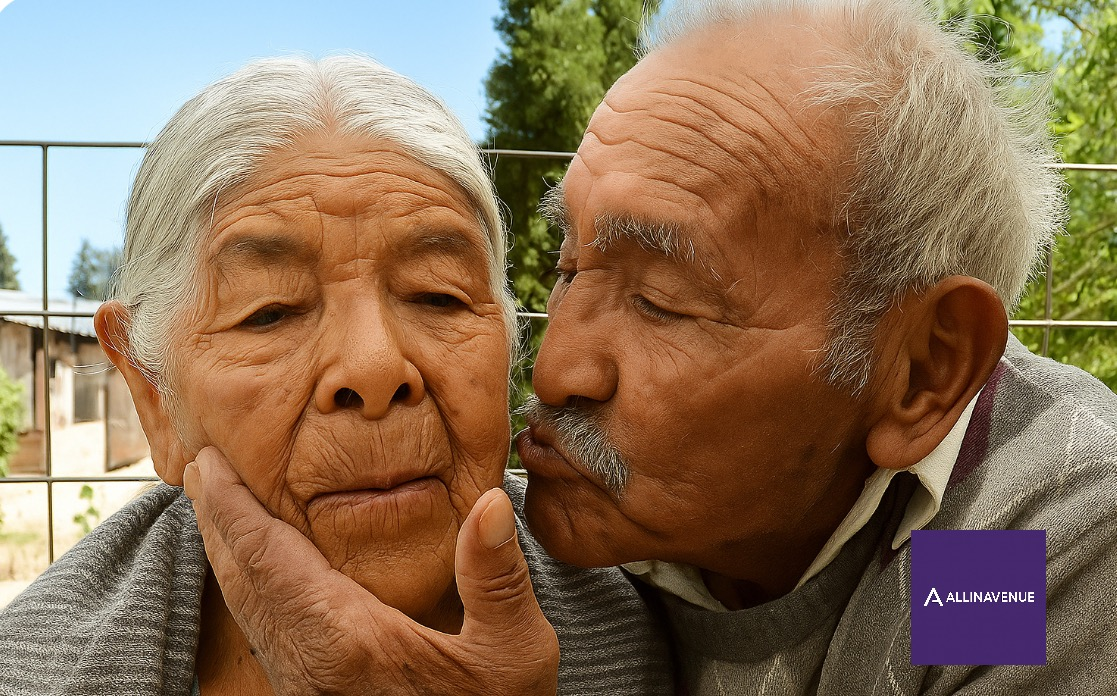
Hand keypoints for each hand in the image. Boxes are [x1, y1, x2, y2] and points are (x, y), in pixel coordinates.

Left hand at [183, 447, 558, 694]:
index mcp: (348, 639)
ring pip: (248, 608)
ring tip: (220, 510)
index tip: (210, 463)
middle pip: (243, 580)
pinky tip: (262, 573)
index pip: (271, 559)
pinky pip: (265, 628)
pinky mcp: (316, 695)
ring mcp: (307, 683)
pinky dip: (251, 585)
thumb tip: (490, 501)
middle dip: (218, 521)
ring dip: (229, 553)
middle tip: (200, 471)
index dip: (235, 508)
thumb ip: (497, 578)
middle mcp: (311, 662)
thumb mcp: (513, 654)